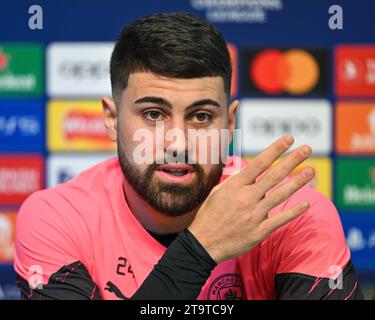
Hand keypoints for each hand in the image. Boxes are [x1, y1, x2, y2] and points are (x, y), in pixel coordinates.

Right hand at [188, 135, 314, 262]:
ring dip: (297, 182)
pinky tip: (306, 203)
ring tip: (311, 171)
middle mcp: (246, 198)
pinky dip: (294, 211)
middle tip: (307, 149)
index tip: (288, 139)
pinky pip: (280, 219)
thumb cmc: (209, 215)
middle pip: (273, 176)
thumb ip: (235, 182)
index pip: (259, 163)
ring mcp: (254, 215)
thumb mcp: (217, 192)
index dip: (275, 150)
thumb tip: (248, 171)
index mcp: (235, 186)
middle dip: (292, 160)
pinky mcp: (258, 232)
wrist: (203, 243)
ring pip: (280, 195)